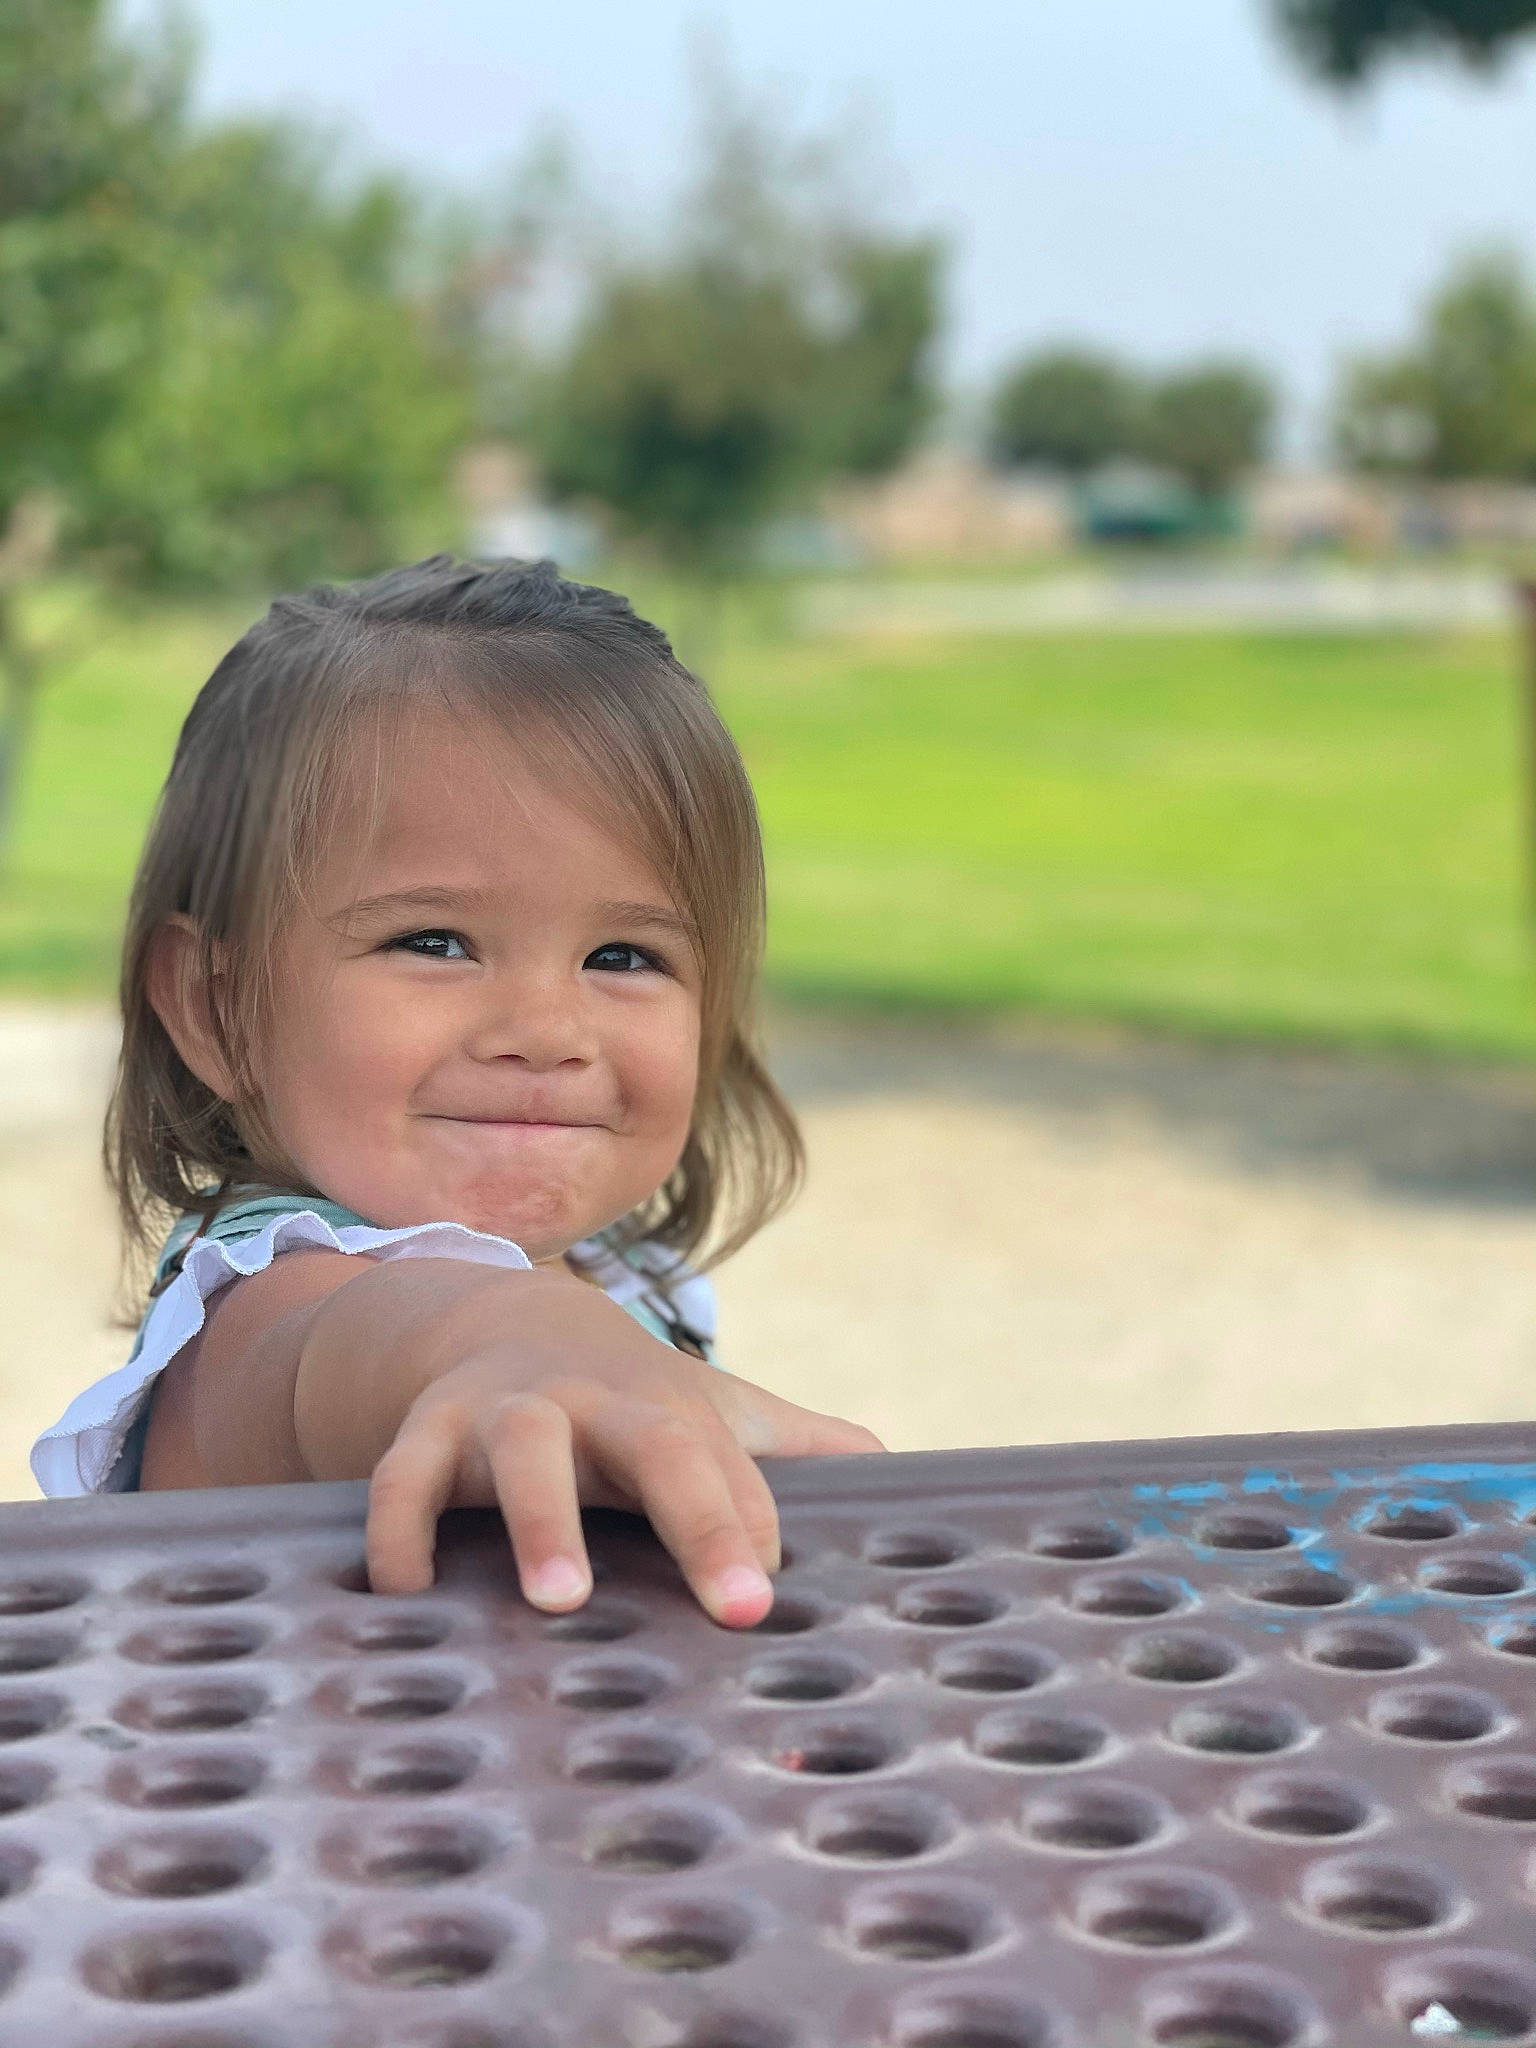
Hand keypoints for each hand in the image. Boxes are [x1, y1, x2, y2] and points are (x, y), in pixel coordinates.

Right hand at [353, 1268, 883, 1626]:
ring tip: (560, 1599)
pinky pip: (400, 1478)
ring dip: (542, 1518)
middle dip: (697, 1517)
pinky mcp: (424, 1433)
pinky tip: (403, 1595)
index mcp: (669, 1410)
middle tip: (735, 1602)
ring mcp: (505, 1414)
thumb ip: (798, 1447)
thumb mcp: (714, 1412)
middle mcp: (594, 1405)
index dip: (752, 1528)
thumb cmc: (631, 1400)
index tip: (770, 1600)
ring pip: (522, 1452)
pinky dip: (397, 1531)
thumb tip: (902, 1476)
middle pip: (654, 1444)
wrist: (505, 1321)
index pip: (727, 1466)